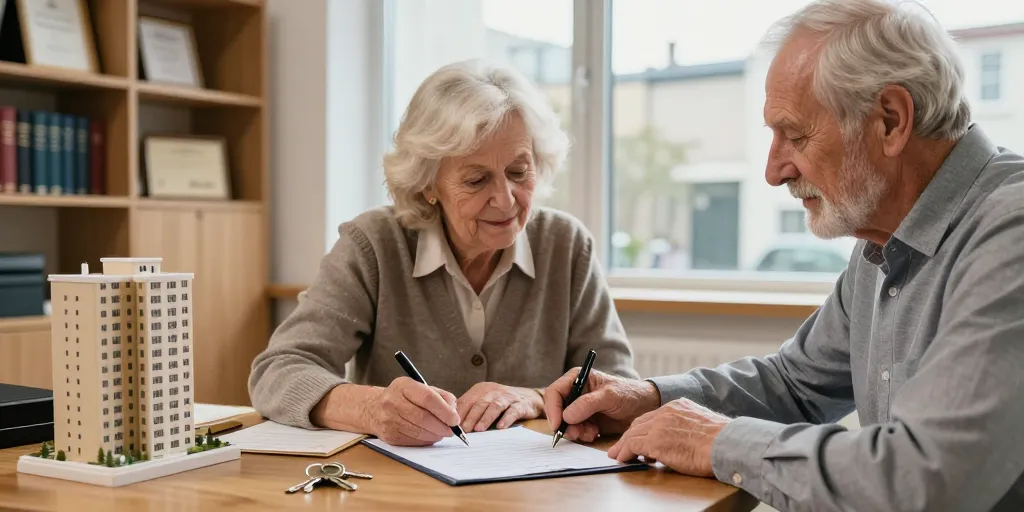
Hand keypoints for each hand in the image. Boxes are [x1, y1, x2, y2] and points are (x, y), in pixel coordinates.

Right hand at [366, 377, 460, 445]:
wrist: (374, 408)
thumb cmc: (405, 397)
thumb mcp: (421, 388)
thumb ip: (441, 396)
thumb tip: (454, 411)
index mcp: (403, 385)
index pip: (427, 398)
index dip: (444, 410)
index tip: (455, 419)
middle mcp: (392, 401)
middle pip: (423, 418)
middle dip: (442, 426)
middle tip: (452, 430)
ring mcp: (388, 419)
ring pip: (419, 432)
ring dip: (435, 435)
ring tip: (442, 433)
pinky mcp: (389, 435)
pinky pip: (413, 441)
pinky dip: (426, 440)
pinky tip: (430, 436)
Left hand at [456, 382, 542, 431]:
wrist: (529, 398)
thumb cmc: (501, 403)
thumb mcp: (484, 402)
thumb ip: (470, 409)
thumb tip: (451, 423)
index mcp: (481, 389)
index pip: (467, 400)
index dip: (459, 413)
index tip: (452, 425)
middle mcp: (494, 390)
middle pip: (480, 403)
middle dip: (471, 417)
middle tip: (464, 430)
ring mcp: (508, 397)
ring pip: (494, 406)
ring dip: (486, 418)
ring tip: (479, 429)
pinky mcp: (520, 404)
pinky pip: (512, 411)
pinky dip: (506, 419)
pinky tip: (501, 427)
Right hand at [543, 368, 661, 442]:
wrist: (643, 408)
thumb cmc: (628, 394)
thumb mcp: (610, 396)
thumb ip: (588, 404)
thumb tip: (566, 416)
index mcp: (577, 379)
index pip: (555, 392)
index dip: (553, 409)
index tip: (558, 425)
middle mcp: (575, 393)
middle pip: (557, 410)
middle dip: (565, 424)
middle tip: (576, 433)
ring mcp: (579, 408)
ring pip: (565, 423)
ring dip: (575, 431)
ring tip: (591, 432)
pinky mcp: (585, 421)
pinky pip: (575, 431)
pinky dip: (582, 435)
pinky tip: (595, 433)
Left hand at [607, 398, 730, 476]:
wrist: (727, 444)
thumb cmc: (723, 441)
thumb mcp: (705, 425)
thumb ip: (690, 427)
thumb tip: (686, 440)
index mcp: (679, 406)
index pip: (653, 416)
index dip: (643, 428)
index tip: (638, 437)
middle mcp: (667, 412)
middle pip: (639, 423)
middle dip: (629, 435)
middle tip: (621, 446)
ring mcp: (659, 425)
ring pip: (632, 433)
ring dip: (623, 445)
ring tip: (617, 455)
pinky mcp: (655, 441)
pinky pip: (632, 445)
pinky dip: (625, 453)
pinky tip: (622, 459)